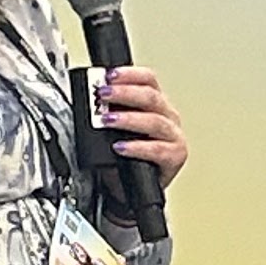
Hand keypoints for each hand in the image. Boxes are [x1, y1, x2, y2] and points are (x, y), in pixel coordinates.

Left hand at [95, 66, 187, 183]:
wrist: (129, 189)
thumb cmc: (123, 156)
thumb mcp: (115, 128)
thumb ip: (108, 110)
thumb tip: (90, 95)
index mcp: (155, 103)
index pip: (148, 79)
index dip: (129, 74)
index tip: (108, 75)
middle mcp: (168, 116)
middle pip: (151, 96)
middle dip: (124, 93)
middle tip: (102, 94)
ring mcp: (173, 136)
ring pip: (155, 121)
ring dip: (128, 119)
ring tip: (107, 120)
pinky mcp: (175, 157)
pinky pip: (157, 150)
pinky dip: (137, 147)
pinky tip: (120, 147)